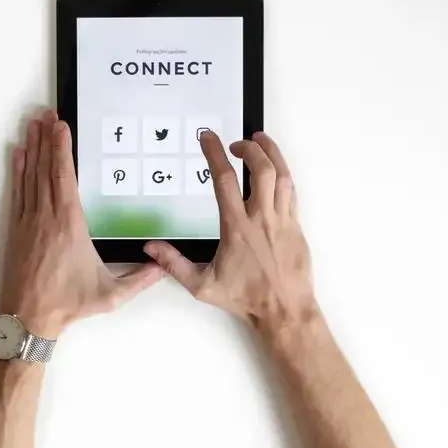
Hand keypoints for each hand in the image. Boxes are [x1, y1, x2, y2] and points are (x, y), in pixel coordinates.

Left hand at [0, 109, 161, 338]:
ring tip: (33, 125)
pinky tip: (18, 155)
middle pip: (45, 169)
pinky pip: (17, 192)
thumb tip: (164, 265)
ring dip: (32, 149)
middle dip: (46, 139)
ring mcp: (28, 222)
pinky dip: (17, 171)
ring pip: (30, 176)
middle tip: (45, 115)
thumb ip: (141, 279)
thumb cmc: (67, 304)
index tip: (61, 127)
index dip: (62, 149)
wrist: (27, 318)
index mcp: (70, 226)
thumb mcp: (111, 295)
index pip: (64, 178)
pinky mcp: (16, 231)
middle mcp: (46, 218)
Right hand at [144, 131, 314, 332]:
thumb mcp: (202, 285)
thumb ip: (174, 264)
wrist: (284, 310)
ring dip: (271, 153)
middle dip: (249, 148)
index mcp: (236, 227)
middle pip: (260, 169)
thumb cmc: (245, 298)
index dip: (214, 153)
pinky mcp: (295, 226)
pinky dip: (283, 174)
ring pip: (282, 175)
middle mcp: (260, 218)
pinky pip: (291, 191)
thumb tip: (152, 248)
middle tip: (237, 144)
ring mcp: (281, 220)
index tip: (208, 138)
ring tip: (260, 141)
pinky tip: (276, 170)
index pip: (224, 180)